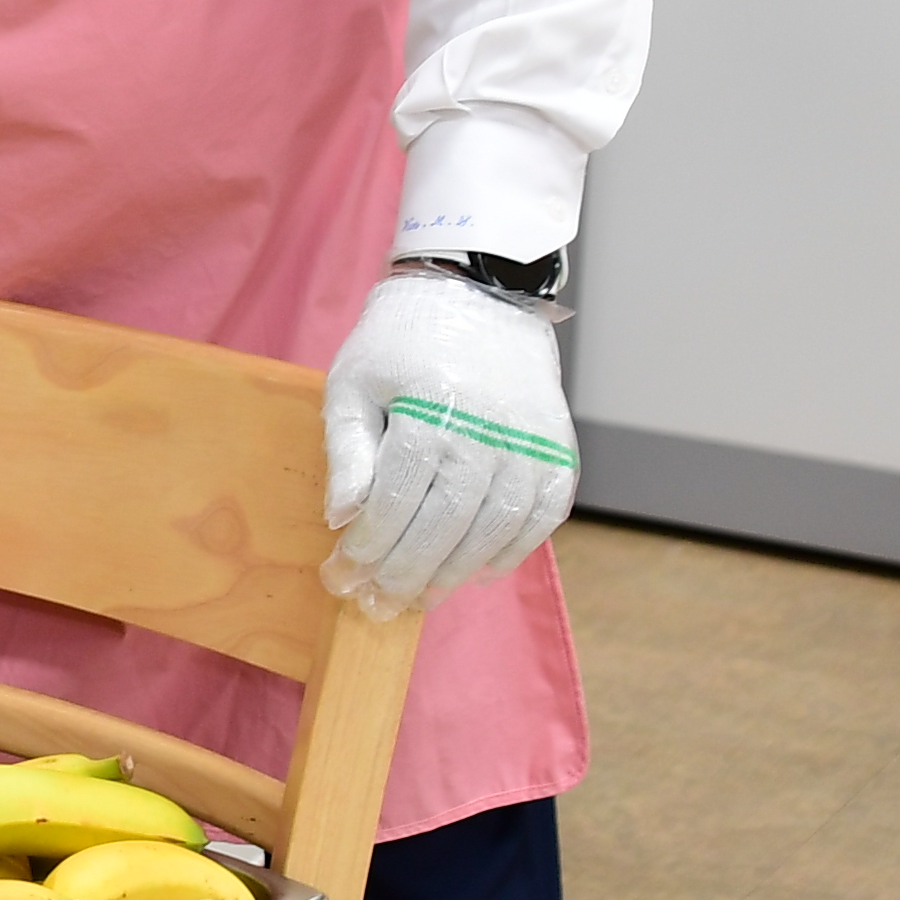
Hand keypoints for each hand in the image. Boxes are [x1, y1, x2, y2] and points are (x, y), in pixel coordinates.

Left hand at [320, 269, 578, 613]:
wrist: (477, 295)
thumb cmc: (400, 342)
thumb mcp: (353, 383)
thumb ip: (347, 452)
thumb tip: (341, 518)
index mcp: (431, 413)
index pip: (395, 503)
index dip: (366, 547)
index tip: (340, 575)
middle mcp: (488, 433)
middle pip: (443, 526)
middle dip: (404, 573)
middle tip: (375, 604)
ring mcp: (530, 444)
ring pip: (493, 530)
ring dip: (454, 573)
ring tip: (419, 597)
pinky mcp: (559, 450)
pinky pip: (541, 517)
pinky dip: (511, 550)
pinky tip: (478, 572)